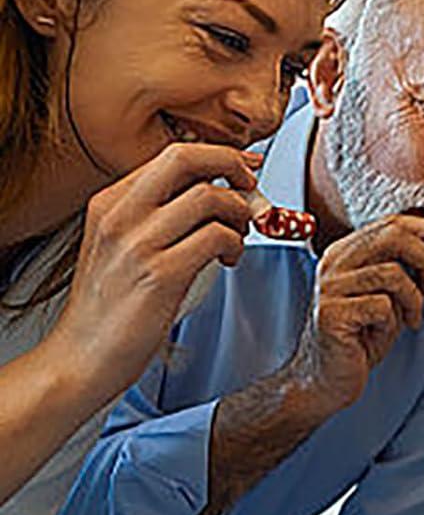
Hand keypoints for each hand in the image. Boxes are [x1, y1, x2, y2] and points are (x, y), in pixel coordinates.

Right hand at [47, 142, 261, 403]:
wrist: (81, 358)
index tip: (245, 168)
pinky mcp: (159, 274)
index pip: (172, 155)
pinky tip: (229, 260)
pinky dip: (235, 244)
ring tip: (237, 238)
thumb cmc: (110, 307)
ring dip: (239, 214)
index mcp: (109, 203)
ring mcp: (137, 244)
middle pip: (186, 158)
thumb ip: (160, 215)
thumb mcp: (123, 247)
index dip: (219, 156)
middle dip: (232, 165)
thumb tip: (218, 188)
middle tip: (251, 188)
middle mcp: (119, 216)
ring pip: (209, 196)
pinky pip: (216, 236)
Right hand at [284, 215, 423, 413]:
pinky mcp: (331, 313)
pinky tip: (381, 334)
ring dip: (414, 300)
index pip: (393, 223)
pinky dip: (393, 322)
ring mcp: (329, 286)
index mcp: (347, 251)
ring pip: (393, 273)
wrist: (328, 378)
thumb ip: (412, 269)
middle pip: (394, 237)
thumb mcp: (394, 296)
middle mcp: (334, 262)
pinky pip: (382, 306)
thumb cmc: (364, 336)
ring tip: (410, 319)